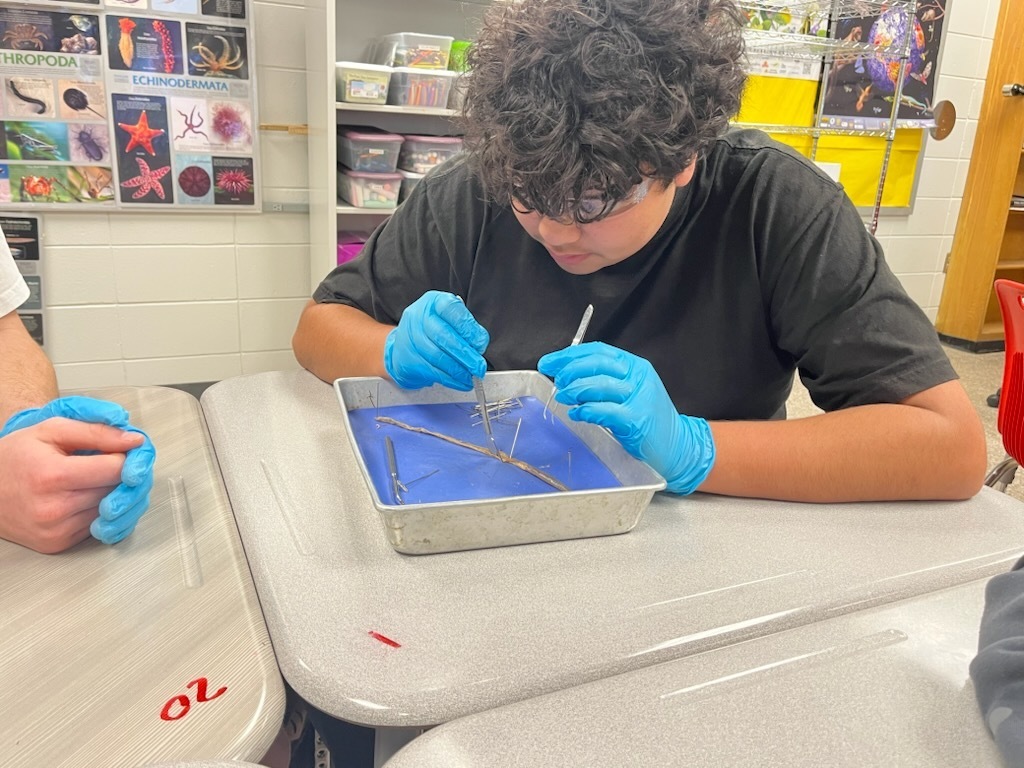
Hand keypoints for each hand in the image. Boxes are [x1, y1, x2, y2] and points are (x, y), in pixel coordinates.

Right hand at [1, 396, 156, 544]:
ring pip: (114, 511)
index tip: (123, 450)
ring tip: (96, 480)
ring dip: (116, 495)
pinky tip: (88, 497)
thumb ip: (97, 432)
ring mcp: (56, 531)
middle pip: (118, 491)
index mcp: (53, 476)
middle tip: (112, 463)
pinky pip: (100, 526)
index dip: (126, 457)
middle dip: (125, 476)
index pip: (116, 470)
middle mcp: (54, 509)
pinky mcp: (58, 544)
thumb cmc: (16, 456)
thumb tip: (136, 441)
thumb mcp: (52, 430)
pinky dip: (102, 512)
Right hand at [384, 290, 488, 390]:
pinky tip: (460, 381)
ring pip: (437, 356)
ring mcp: (410, 338)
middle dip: (465, 354)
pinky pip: (431, 371)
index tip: (481, 344)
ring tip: (470, 376)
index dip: (468, 328)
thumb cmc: (431, 330)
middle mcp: (418, 316)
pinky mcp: (407, 359)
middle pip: (443, 335)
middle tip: (479, 366)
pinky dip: (449, 379)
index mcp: (433, 302)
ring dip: (458, 370)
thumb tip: (478, 346)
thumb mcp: (449, 319)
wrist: (403, 345)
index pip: (452, 310)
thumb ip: (465, 328)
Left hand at [538, 342, 714, 493]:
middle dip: (570, 370)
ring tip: (564, 397)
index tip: (549, 363)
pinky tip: (577, 414)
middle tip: (557, 381)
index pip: (598, 351)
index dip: (569, 355)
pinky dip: (587, 411)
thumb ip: (603, 382)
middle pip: (597, 364)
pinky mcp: (637, 420)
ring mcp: (639, 398)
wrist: (679, 446)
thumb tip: (566, 377)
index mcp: (635, 366)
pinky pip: (605, 410)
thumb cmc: (649, 420)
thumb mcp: (628, 393)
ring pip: (600, 385)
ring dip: (576, 390)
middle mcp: (638, 378)